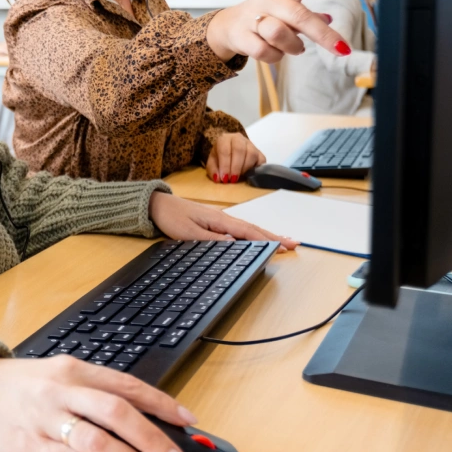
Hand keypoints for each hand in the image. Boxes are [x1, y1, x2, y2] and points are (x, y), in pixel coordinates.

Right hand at [0, 356, 197, 451]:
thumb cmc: (19, 386)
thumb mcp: (57, 376)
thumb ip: (94, 393)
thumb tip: (142, 418)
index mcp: (74, 369)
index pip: (126, 384)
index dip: (161, 403)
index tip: (188, 421)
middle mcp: (63, 390)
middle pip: (118, 413)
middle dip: (155, 439)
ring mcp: (47, 418)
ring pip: (99, 441)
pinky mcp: (32, 445)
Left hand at [148, 192, 297, 250]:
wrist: (157, 205)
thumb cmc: (171, 218)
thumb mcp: (189, 233)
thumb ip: (212, 240)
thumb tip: (234, 244)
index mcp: (219, 219)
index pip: (248, 232)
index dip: (268, 240)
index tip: (285, 247)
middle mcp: (223, 217)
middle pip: (253, 228)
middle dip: (274, 237)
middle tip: (293, 244)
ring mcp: (219, 218)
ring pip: (247, 228)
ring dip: (266, 235)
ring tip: (282, 241)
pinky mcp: (214, 221)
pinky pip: (239, 228)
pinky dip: (252, 233)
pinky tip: (256, 237)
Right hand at [205, 0, 348, 62]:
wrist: (228, 26)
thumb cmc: (265, 16)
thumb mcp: (286, 10)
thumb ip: (308, 16)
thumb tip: (329, 19)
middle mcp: (268, 1)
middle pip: (298, 16)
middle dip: (323, 34)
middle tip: (342, 49)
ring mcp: (252, 18)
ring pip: (279, 34)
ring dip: (294, 46)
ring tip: (296, 48)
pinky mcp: (241, 37)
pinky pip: (265, 52)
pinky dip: (276, 56)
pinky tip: (275, 52)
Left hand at [205, 133, 265, 183]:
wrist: (229, 152)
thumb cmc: (220, 157)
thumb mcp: (212, 163)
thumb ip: (213, 170)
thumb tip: (218, 178)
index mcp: (224, 139)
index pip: (225, 150)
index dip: (225, 165)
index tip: (224, 177)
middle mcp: (238, 139)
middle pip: (239, 150)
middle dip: (236, 167)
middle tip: (233, 179)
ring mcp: (250, 144)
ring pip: (252, 154)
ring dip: (245, 168)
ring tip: (239, 176)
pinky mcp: (259, 152)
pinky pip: (261, 160)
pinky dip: (255, 169)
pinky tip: (248, 174)